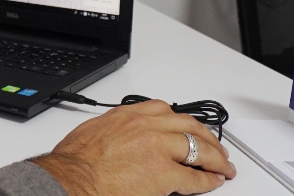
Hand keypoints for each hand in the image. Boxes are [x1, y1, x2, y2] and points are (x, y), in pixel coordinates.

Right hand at [31, 100, 235, 195]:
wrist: (71, 179)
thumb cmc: (75, 161)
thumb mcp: (95, 131)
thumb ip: (115, 129)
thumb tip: (121, 137)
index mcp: (129, 114)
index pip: (166, 111)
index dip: (183, 122)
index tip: (189, 129)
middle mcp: (147, 126)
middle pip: (189, 126)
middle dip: (207, 137)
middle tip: (217, 147)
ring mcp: (158, 148)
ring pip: (198, 148)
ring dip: (215, 158)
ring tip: (223, 166)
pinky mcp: (163, 173)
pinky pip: (194, 177)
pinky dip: (208, 180)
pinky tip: (213, 182)